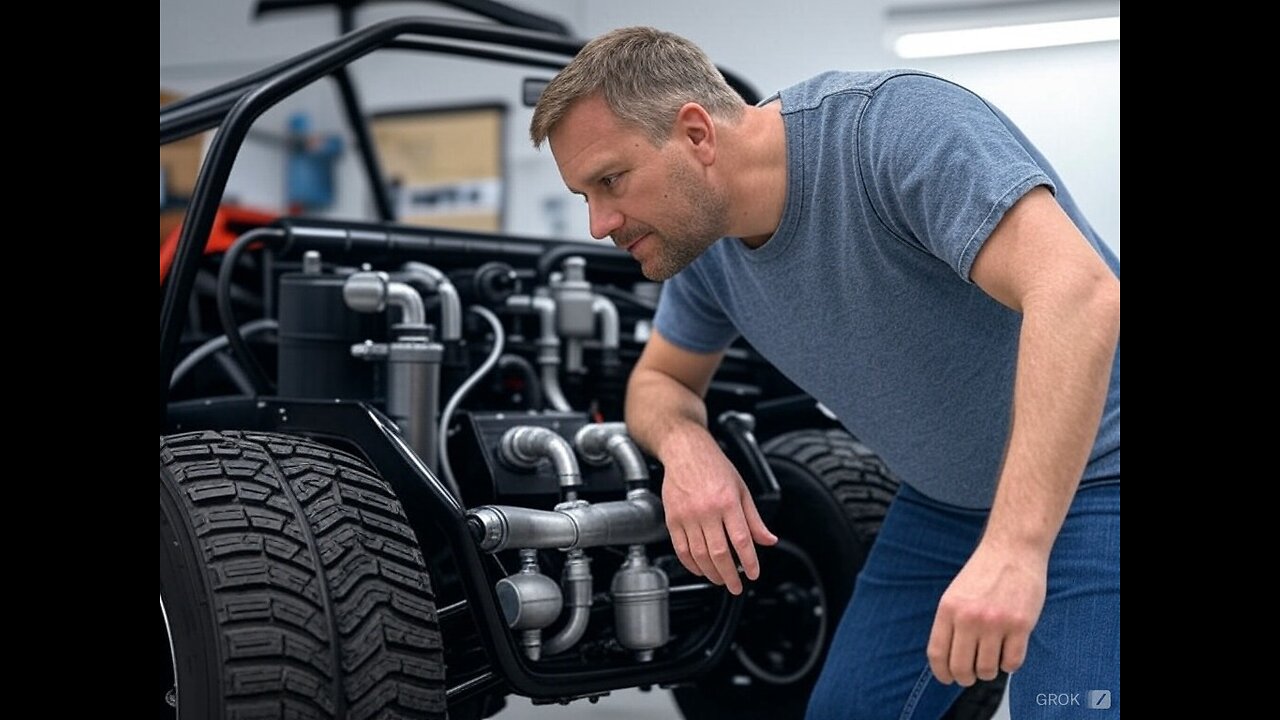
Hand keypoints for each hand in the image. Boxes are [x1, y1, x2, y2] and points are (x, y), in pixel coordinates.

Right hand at [662, 447, 776, 594]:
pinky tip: (700, 569)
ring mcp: (687, 515)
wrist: (685, 451)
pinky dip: (691, 564)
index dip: (749, 561)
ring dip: (711, 572)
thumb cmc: (714, 466)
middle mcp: (707, 510)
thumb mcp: (742, 489)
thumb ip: (754, 519)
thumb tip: (768, 540)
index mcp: (728, 501)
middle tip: (736, 586)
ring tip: (720, 579)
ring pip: (699, 554)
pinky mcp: (672, 518)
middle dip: (729, 575)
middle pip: (719, 552)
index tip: (754, 573)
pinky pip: (681, 549)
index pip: (741, 540)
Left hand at [927, 541, 1047, 685]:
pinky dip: (1009, 665)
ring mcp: (996, 623)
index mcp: (948, 610)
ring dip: (988, 672)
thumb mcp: (955, 594)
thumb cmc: (984, 572)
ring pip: (987, 669)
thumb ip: (950, 623)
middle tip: (971, 676)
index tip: (947, 679)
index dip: (942, 673)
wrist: (1013, 550)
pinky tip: (1008, 653)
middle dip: (965, 678)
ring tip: (991, 661)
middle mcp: (969, 618)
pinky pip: (1013, 662)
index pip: (938, 654)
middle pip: (961, 667)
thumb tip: (948, 659)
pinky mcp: (1021, 625)